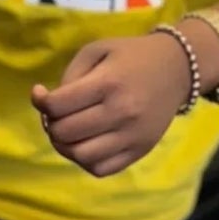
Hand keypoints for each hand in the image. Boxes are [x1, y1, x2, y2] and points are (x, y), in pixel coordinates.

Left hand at [30, 32, 197, 178]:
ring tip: (68, 130)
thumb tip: (46, 105)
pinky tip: (86, 143)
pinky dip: (85, 160)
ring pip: (81, 156)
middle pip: (65, 133)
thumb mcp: (97, 51)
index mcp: (108, 83)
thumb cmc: (130, 56)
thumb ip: (69, 77)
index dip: (41, 101)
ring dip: (65, 145)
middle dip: (51, 123)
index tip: (42, 94)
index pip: (57, 106)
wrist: (177, 69)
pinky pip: (101, 169)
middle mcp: (122, 112)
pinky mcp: (140, 150)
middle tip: (56, 113)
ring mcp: (133, 135)